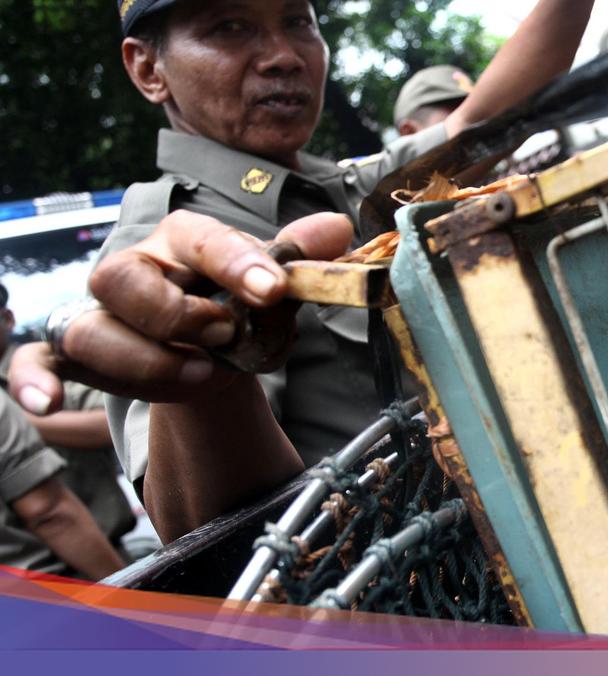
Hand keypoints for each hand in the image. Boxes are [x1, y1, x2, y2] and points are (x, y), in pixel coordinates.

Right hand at [7, 210, 352, 413]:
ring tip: (201, 375)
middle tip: (225, 334)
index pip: (202, 239)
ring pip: (93, 331)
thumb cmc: (239, 305)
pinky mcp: (77, 353)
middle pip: (124, 280)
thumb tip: (338, 228)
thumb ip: (300, 258)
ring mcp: (100, 313)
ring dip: (146, 362)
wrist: (215, 347)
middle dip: (177, 315)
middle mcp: (134, 270)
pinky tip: (47, 404)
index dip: (236, 262)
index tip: (272, 288)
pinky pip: (37, 361)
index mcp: (185, 240)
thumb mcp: (274, 282)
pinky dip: (35, 380)